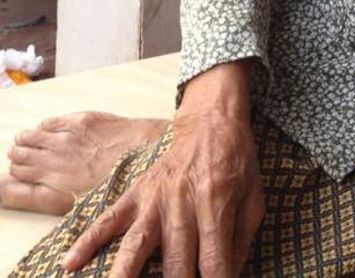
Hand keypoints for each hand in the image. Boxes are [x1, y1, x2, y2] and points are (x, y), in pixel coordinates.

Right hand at [61, 62, 264, 277]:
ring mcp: (155, 199)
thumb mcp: (253, 198)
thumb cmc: (237, 164)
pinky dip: (87, 240)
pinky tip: (69, 263)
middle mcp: (182, 203)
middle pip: (175, 260)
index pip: (214, 259)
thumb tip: (229, 276)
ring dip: (124, 272)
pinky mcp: (135, 194)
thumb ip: (242, 240)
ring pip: (135, 244)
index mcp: (216, 203)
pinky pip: (107, 219)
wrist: (212, 123)